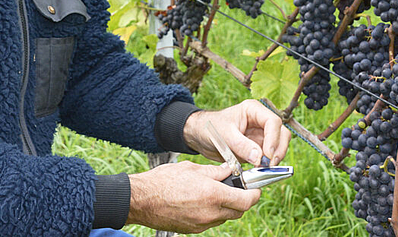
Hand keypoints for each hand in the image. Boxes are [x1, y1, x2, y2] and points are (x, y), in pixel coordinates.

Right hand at [126, 161, 260, 232]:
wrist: (142, 200)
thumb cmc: (164, 180)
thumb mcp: (192, 169)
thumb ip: (215, 172)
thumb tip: (230, 171)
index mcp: (213, 195)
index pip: (246, 200)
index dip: (254, 194)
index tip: (255, 188)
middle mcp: (211, 213)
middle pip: (239, 211)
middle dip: (242, 200)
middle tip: (237, 188)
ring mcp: (202, 224)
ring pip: (225, 217)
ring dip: (227, 206)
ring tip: (215, 192)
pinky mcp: (193, 229)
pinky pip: (211, 221)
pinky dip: (213, 212)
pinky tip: (202, 201)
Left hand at [183, 100, 290, 166]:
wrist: (199, 136)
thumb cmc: (209, 128)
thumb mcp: (224, 135)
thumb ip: (241, 145)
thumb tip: (260, 158)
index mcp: (253, 110)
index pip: (273, 122)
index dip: (274, 139)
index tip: (268, 155)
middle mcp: (260, 121)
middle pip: (281, 134)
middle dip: (278, 150)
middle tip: (269, 165)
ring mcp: (260, 135)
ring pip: (279, 146)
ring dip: (274, 158)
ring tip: (263, 169)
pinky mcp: (257, 148)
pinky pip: (269, 156)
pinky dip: (267, 165)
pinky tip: (259, 171)